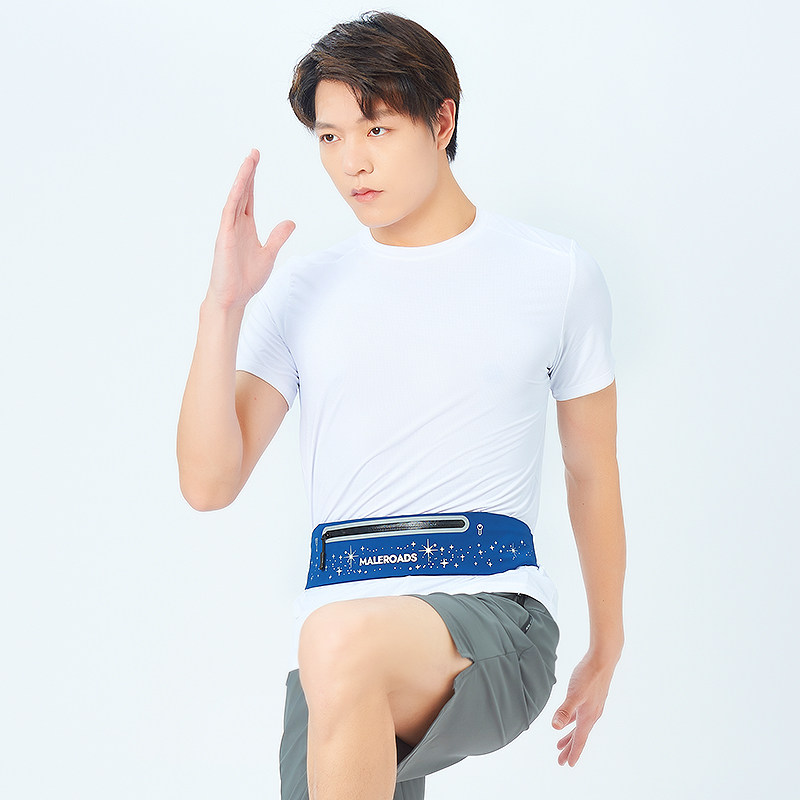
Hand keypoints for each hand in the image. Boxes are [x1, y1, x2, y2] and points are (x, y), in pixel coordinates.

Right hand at [206, 148, 295, 309]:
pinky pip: (229, 213)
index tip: (256, 161)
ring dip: (242, 179)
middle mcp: (235, 224)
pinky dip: (235, 197)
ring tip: (249, 160)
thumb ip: (278, 237)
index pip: (249, 198)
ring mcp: (228, 229)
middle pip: (242, 192)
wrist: (233, 298)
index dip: (252, 179)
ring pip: (236, 198)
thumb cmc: (246, 279)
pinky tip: (241, 184)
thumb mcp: (269, 254)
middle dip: (248, 172)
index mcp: (245, 227)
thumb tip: (290, 222)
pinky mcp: (224, 237)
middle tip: (254, 152)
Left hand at [551, 650, 617, 765]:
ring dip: (570, 736)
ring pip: (579, 726)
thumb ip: (564, 710)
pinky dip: (572, 722)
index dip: (573, 752)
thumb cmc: (589, 675)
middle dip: (569, 748)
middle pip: (579, 736)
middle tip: (560, 760)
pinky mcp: (591, 698)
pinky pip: (580, 715)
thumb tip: (555, 727)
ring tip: (560, 744)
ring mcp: (592, 706)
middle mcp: (592, 714)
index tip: (567, 764)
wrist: (603, 659)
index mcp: (588, 716)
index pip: (579, 739)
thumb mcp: (574, 694)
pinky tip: (567, 721)